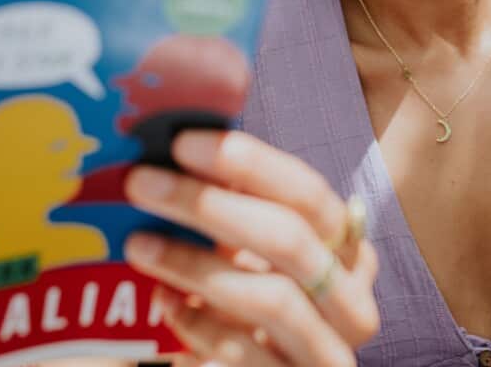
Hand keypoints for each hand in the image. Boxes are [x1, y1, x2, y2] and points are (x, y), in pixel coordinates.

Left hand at [123, 130, 378, 366]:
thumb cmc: (251, 302)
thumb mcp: (253, 254)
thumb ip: (234, 207)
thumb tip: (171, 149)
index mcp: (347, 250)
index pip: (310, 194)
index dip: (252, 164)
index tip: (183, 143)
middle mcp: (352, 299)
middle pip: (290, 240)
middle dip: (209, 206)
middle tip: (142, 183)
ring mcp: (330, 351)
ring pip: (271, 298)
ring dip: (195, 265)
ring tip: (138, 244)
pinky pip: (244, 354)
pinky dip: (197, 324)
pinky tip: (161, 303)